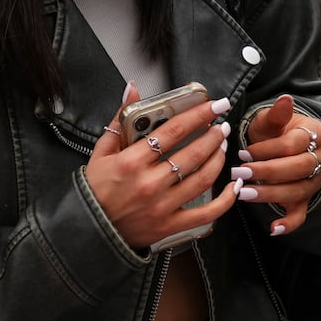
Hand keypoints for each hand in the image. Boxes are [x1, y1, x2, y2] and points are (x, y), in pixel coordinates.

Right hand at [85, 84, 239, 250]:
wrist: (87, 232)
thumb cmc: (94, 190)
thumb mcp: (101, 153)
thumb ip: (120, 120)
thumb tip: (132, 89)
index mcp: (131, 162)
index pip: (174, 131)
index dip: (199, 114)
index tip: (215, 104)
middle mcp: (149, 183)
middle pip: (194, 153)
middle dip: (214, 135)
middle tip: (222, 126)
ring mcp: (162, 206)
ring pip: (203, 178)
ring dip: (219, 158)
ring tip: (223, 146)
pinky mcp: (170, 226)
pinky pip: (206, 214)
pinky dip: (225, 200)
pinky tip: (234, 186)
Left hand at [233, 94, 320, 235]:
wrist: (282, 145)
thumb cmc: (274, 132)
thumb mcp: (272, 120)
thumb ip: (277, 114)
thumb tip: (284, 99)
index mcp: (316, 134)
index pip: (293, 145)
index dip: (268, 150)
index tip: (243, 153)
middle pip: (298, 168)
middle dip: (266, 172)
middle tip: (239, 173)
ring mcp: (315, 180)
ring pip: (297, 191)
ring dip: (270, 194)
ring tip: (243, 193)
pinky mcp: (306, 199)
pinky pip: (301, 214)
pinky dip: (289, 223)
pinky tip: (273, 228)